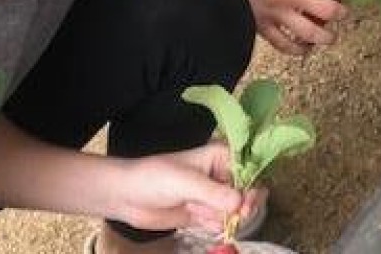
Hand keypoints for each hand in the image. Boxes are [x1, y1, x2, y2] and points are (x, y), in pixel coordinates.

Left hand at [116, 141, 265, 233]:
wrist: (126, 196)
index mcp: (221, 156)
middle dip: (246, 204)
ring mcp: (213, 195)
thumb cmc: (155, 178)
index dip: (253, 184)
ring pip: (237, 208)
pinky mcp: (204, 213)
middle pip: (248, 190)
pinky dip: (218, 225)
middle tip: (238, 216)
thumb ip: (214, 193)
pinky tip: (203, 222)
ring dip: (230, 217)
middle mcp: (221, 174)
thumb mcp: (186, 182)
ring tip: (210, 217)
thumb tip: (240, 204)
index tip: (247, 202)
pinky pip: (222, 221)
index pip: (249, 168)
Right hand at [215, 0, 347, 54]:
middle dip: (341, 13)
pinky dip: (298, 49)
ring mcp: (278, 13)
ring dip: (326, 37)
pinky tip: (305, 48)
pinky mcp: (263, 26)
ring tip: (330, 36)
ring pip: (311, 33)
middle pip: (329, 11)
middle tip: (342, 12)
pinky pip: (284, 44)